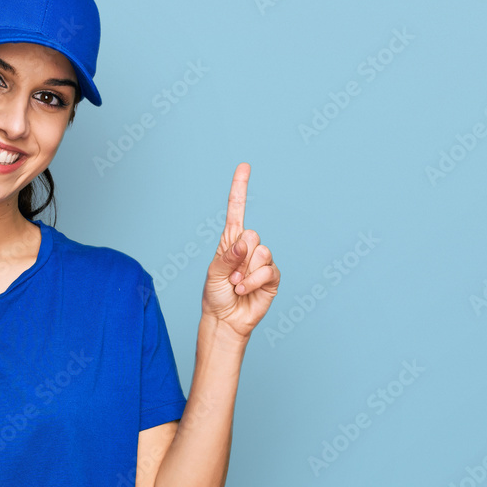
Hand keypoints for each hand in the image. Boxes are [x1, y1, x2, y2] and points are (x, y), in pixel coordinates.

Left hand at [201, 162, 279, 339]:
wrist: (226, 320)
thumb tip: (246, 240)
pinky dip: (253, 281)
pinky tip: (244, 290)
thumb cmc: (215, 295)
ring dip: (245, 272)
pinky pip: (268, 270)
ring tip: (237, 285)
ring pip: (262, 252)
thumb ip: (228, 256)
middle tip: (230, 275)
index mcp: (230, 241)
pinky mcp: (272, 276)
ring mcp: (262, 261)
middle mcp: (248, 247)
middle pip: (252, 234)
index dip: (240, 188)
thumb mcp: (214, 274)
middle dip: (239, 257)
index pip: (236, 210)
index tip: (244, 166)